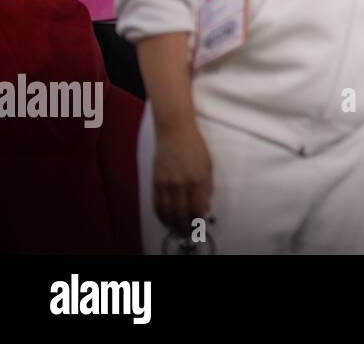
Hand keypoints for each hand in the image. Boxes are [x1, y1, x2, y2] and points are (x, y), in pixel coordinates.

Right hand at [152, 120, 212, 235]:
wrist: (174, 131)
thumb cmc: (195, 146)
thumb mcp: (208, 165)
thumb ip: (207, 187)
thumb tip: (205, 206)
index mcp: (197, 179)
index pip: (197, 208)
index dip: (198, 220)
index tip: (200, 226)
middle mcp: (180, 184)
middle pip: (181, 213)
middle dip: (185, 226)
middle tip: (188, 233)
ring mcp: (166, 183)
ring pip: (167, 212)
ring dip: (172, 224)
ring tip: (177, 230)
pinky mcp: (155, 181)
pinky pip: (157, 204)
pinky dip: (161, 215)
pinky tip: (165, 220)